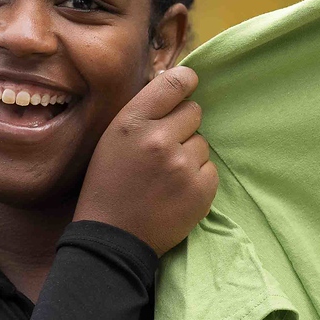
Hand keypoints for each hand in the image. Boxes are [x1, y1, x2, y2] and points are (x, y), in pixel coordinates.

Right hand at [75, 66, 216, 255]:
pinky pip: (210, 168)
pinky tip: (175, 191)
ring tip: (165, 175)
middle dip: (183, 125)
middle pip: (194, 112)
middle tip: (163, 148)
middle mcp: (160, 140)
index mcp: (133, 123)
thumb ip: (143, 112)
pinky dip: (197, 177)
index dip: (185, 81)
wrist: (113, 237)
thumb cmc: (110, 184)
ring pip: (202, 142)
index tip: (189, 84)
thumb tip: (177, 84)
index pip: (174, 83)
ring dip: (189, 154)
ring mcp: (183, 166)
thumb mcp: (112, 138)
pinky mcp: (202, 189)